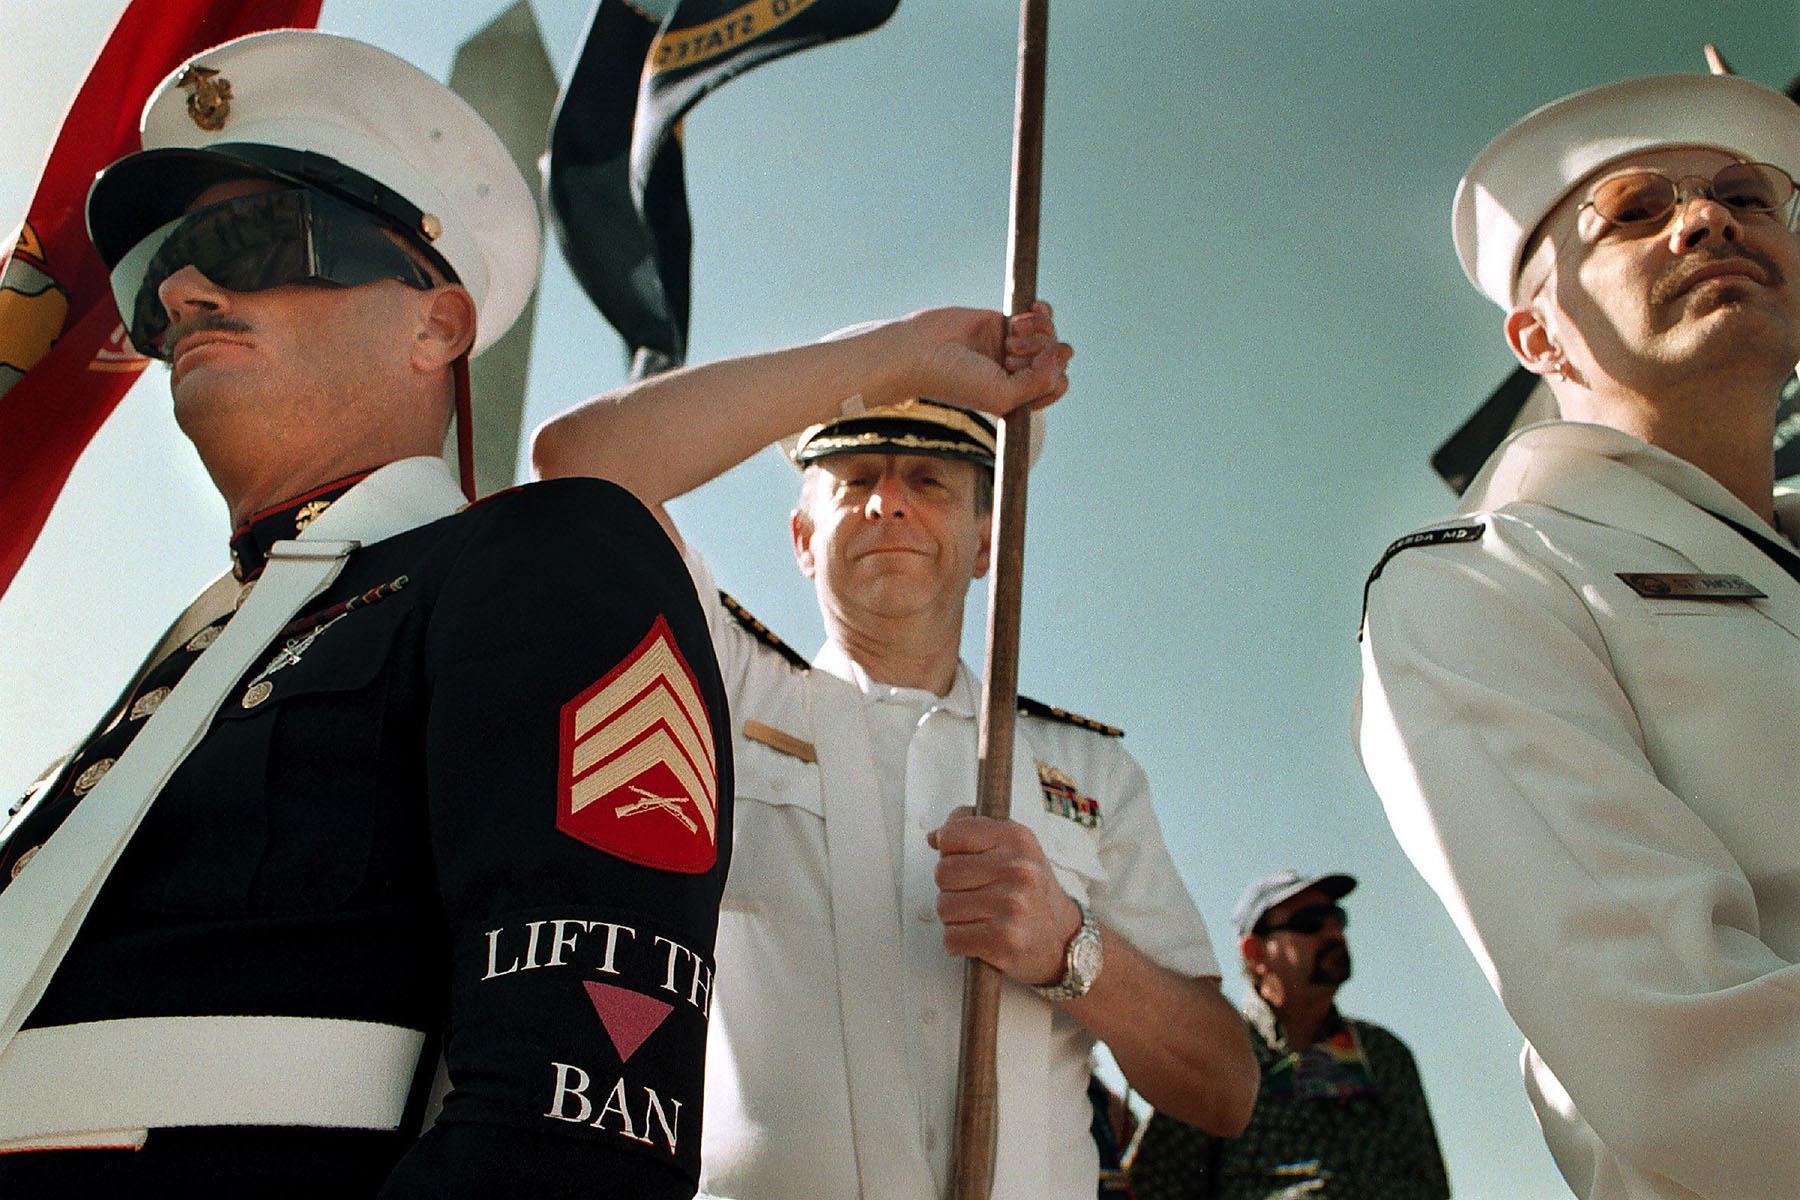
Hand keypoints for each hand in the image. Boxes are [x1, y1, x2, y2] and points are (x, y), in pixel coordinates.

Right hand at [879, 302, 1071, 417]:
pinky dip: (1041, 313)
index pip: (1057, 384)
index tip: (1018, 369)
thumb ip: (1041, 380)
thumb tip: (1067, 349)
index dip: (1050, 373)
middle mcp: (1018, 374)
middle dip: (1041, 351)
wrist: (919, 351)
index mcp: (1019, 398)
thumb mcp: (1003, 395)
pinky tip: (1030, 310)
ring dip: (1039, 331)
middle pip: (1056, 358)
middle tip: (1009, 353)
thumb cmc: (954, 381)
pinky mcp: (1003, 323)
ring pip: (1050, 335)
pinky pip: (1041, 316)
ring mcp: (1011, 348)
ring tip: (1013, 334)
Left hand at [927, 805, 1083, 985]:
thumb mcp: (1014, 848)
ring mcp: (1012, 904)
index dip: (949, 851)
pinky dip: (959, 943)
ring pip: (944, 907)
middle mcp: (1018, 869)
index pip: (952, 834)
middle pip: (943, 872)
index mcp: (1017, 839)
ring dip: (955, 918)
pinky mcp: (1004, 939)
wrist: (1062, 940)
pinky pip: (951, 938)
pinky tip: (980, 938)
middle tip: (977, 896)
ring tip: (982, 917)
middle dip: (952, 888)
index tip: (963, 861)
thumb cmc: (1030, 892)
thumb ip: (973, 832)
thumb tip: (934, 837)